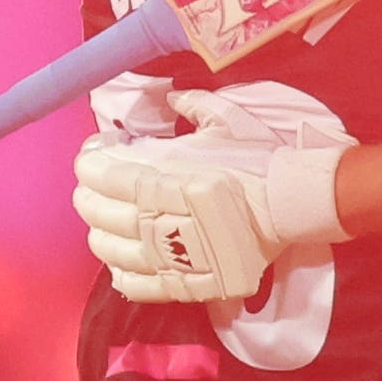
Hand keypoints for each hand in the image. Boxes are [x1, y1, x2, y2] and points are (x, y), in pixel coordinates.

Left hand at [68, 94, 348, 302]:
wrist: (293, 204)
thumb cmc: (258, 160)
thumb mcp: (226, 121)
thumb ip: (193, 105)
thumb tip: (171, 97)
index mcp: (161, 175)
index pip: (99, 172)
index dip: (89, 160)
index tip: (97, 152)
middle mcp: (155, 217)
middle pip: (95, 210)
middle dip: (88, 194)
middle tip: (96, 185)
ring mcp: (167, 254)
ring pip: (107, 248)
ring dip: (99, 232)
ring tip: (107, 222)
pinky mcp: (183, 282)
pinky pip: (133, 283)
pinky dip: (119, 270)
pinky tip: (122, 258)